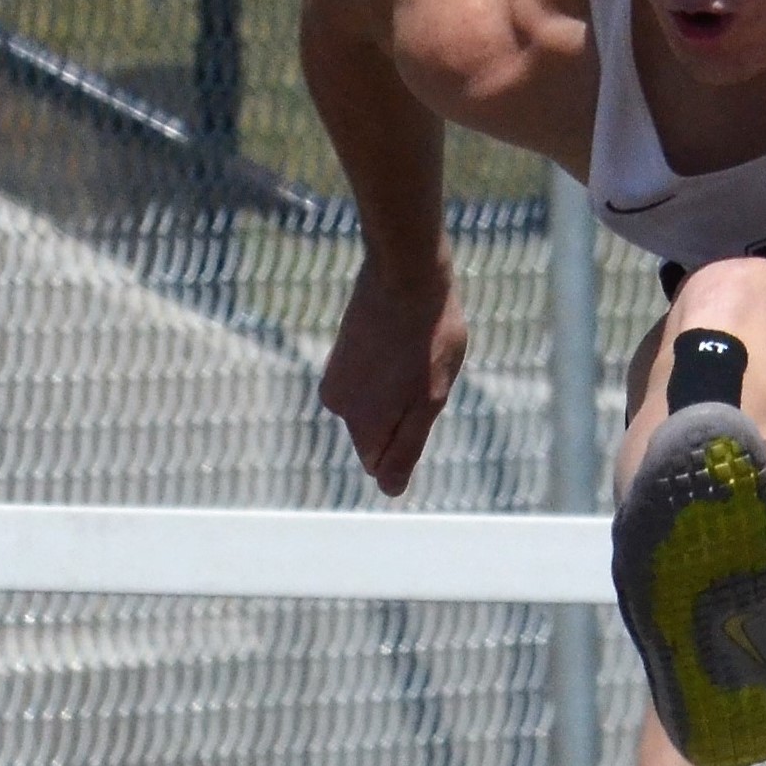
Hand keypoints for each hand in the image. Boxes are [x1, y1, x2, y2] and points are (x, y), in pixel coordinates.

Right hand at [319, 255, 466, 494]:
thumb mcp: (430, 400)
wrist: (405, 275)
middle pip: (378, 433)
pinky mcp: (340, 353)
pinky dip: (388, 367)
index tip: (424, 400)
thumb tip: (389, 490)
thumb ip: (406, 448)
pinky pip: (370, 379)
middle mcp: (338, 405)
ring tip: (414, 353)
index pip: (382, 463)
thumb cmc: (429, 339)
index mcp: (362, 423)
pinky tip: (402, 340)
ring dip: (398, 388)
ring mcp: (335, 377)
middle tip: (424, 374)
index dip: (410, 438)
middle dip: (404, 413)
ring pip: (375, 404)